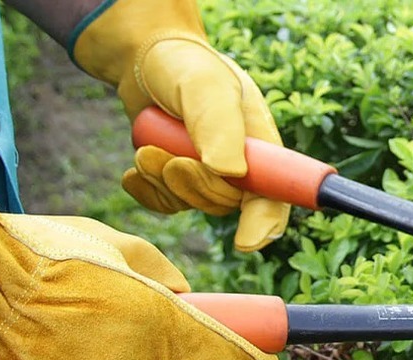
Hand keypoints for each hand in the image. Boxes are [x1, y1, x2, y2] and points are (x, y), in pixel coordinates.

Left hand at [70, 0, 289, 251]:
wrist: (142, 62)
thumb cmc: (182, 67)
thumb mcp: (204, 87)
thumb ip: (218, 127)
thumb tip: (231, 173)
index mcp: (260, 144)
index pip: (274, 196)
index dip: (265, 223)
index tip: (245, 243)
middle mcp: (239, 165)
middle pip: (226, 204)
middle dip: (193, 186)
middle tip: (168, 159)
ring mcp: (207, 175)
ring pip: (192, 204)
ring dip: (163, 182)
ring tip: (145, 150)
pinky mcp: (177, 181)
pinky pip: (164, 204)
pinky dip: (147, 190)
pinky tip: (137, 167)